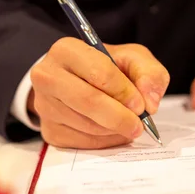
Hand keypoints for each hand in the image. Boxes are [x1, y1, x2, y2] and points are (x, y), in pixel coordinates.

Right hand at [29, 38, 169, 148]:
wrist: (81, 81)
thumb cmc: (108, 67)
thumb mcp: (133, 59)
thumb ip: (149, 74)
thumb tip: (150, 102)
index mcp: (66, 50)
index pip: (99, 73)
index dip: (124, 92)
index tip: (141, 104)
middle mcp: (47, 76)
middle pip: (88, 101)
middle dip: (120, 117)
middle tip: (139, 125)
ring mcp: (44, 105)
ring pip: (86, 125)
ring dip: (114, 130)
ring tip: (129, 125)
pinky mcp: (49, 130)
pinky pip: (81, 143)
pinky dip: (105, 141)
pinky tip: (114, 131)